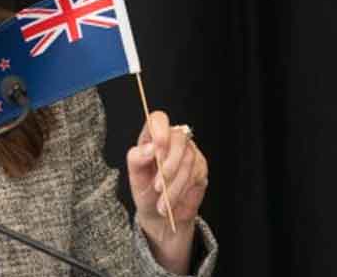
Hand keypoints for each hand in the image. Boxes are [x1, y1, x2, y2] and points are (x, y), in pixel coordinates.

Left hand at [126, 111, 207, 270]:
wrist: (161, 217)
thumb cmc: (146, 192)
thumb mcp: (135, 177)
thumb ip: (137, 159)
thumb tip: (150, 147)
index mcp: (152, 138)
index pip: (158, 119)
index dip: (160, 129)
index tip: (157, 149)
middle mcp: (172, 142)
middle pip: (178, 138)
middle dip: (168, 165)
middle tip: (157, 186)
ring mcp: (189, 153)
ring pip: (187, 160)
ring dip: (173, 184)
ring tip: (162, 202)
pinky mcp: (201, 167)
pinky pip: (195, 173)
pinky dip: (182, 189)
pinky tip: (172, 200)